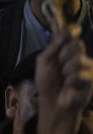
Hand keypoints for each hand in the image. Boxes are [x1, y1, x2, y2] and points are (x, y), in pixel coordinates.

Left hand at [35, 0, 92, 133]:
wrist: (51, 103)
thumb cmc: (46, 82)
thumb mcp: (44, 62)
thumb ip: (53, 47)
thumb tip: (64, 30)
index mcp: (66, 51)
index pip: (73, 36)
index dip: (72, 31)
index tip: (73, 29)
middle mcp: (79, 58)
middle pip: (78, 45)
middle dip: (64, 54)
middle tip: (59, 64)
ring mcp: (87, 70)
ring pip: (80, 60)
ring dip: (67, 69)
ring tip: (64, 78)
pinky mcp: (91, 82)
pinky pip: (82, 75)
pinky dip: (71, 81)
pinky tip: (69, 87)